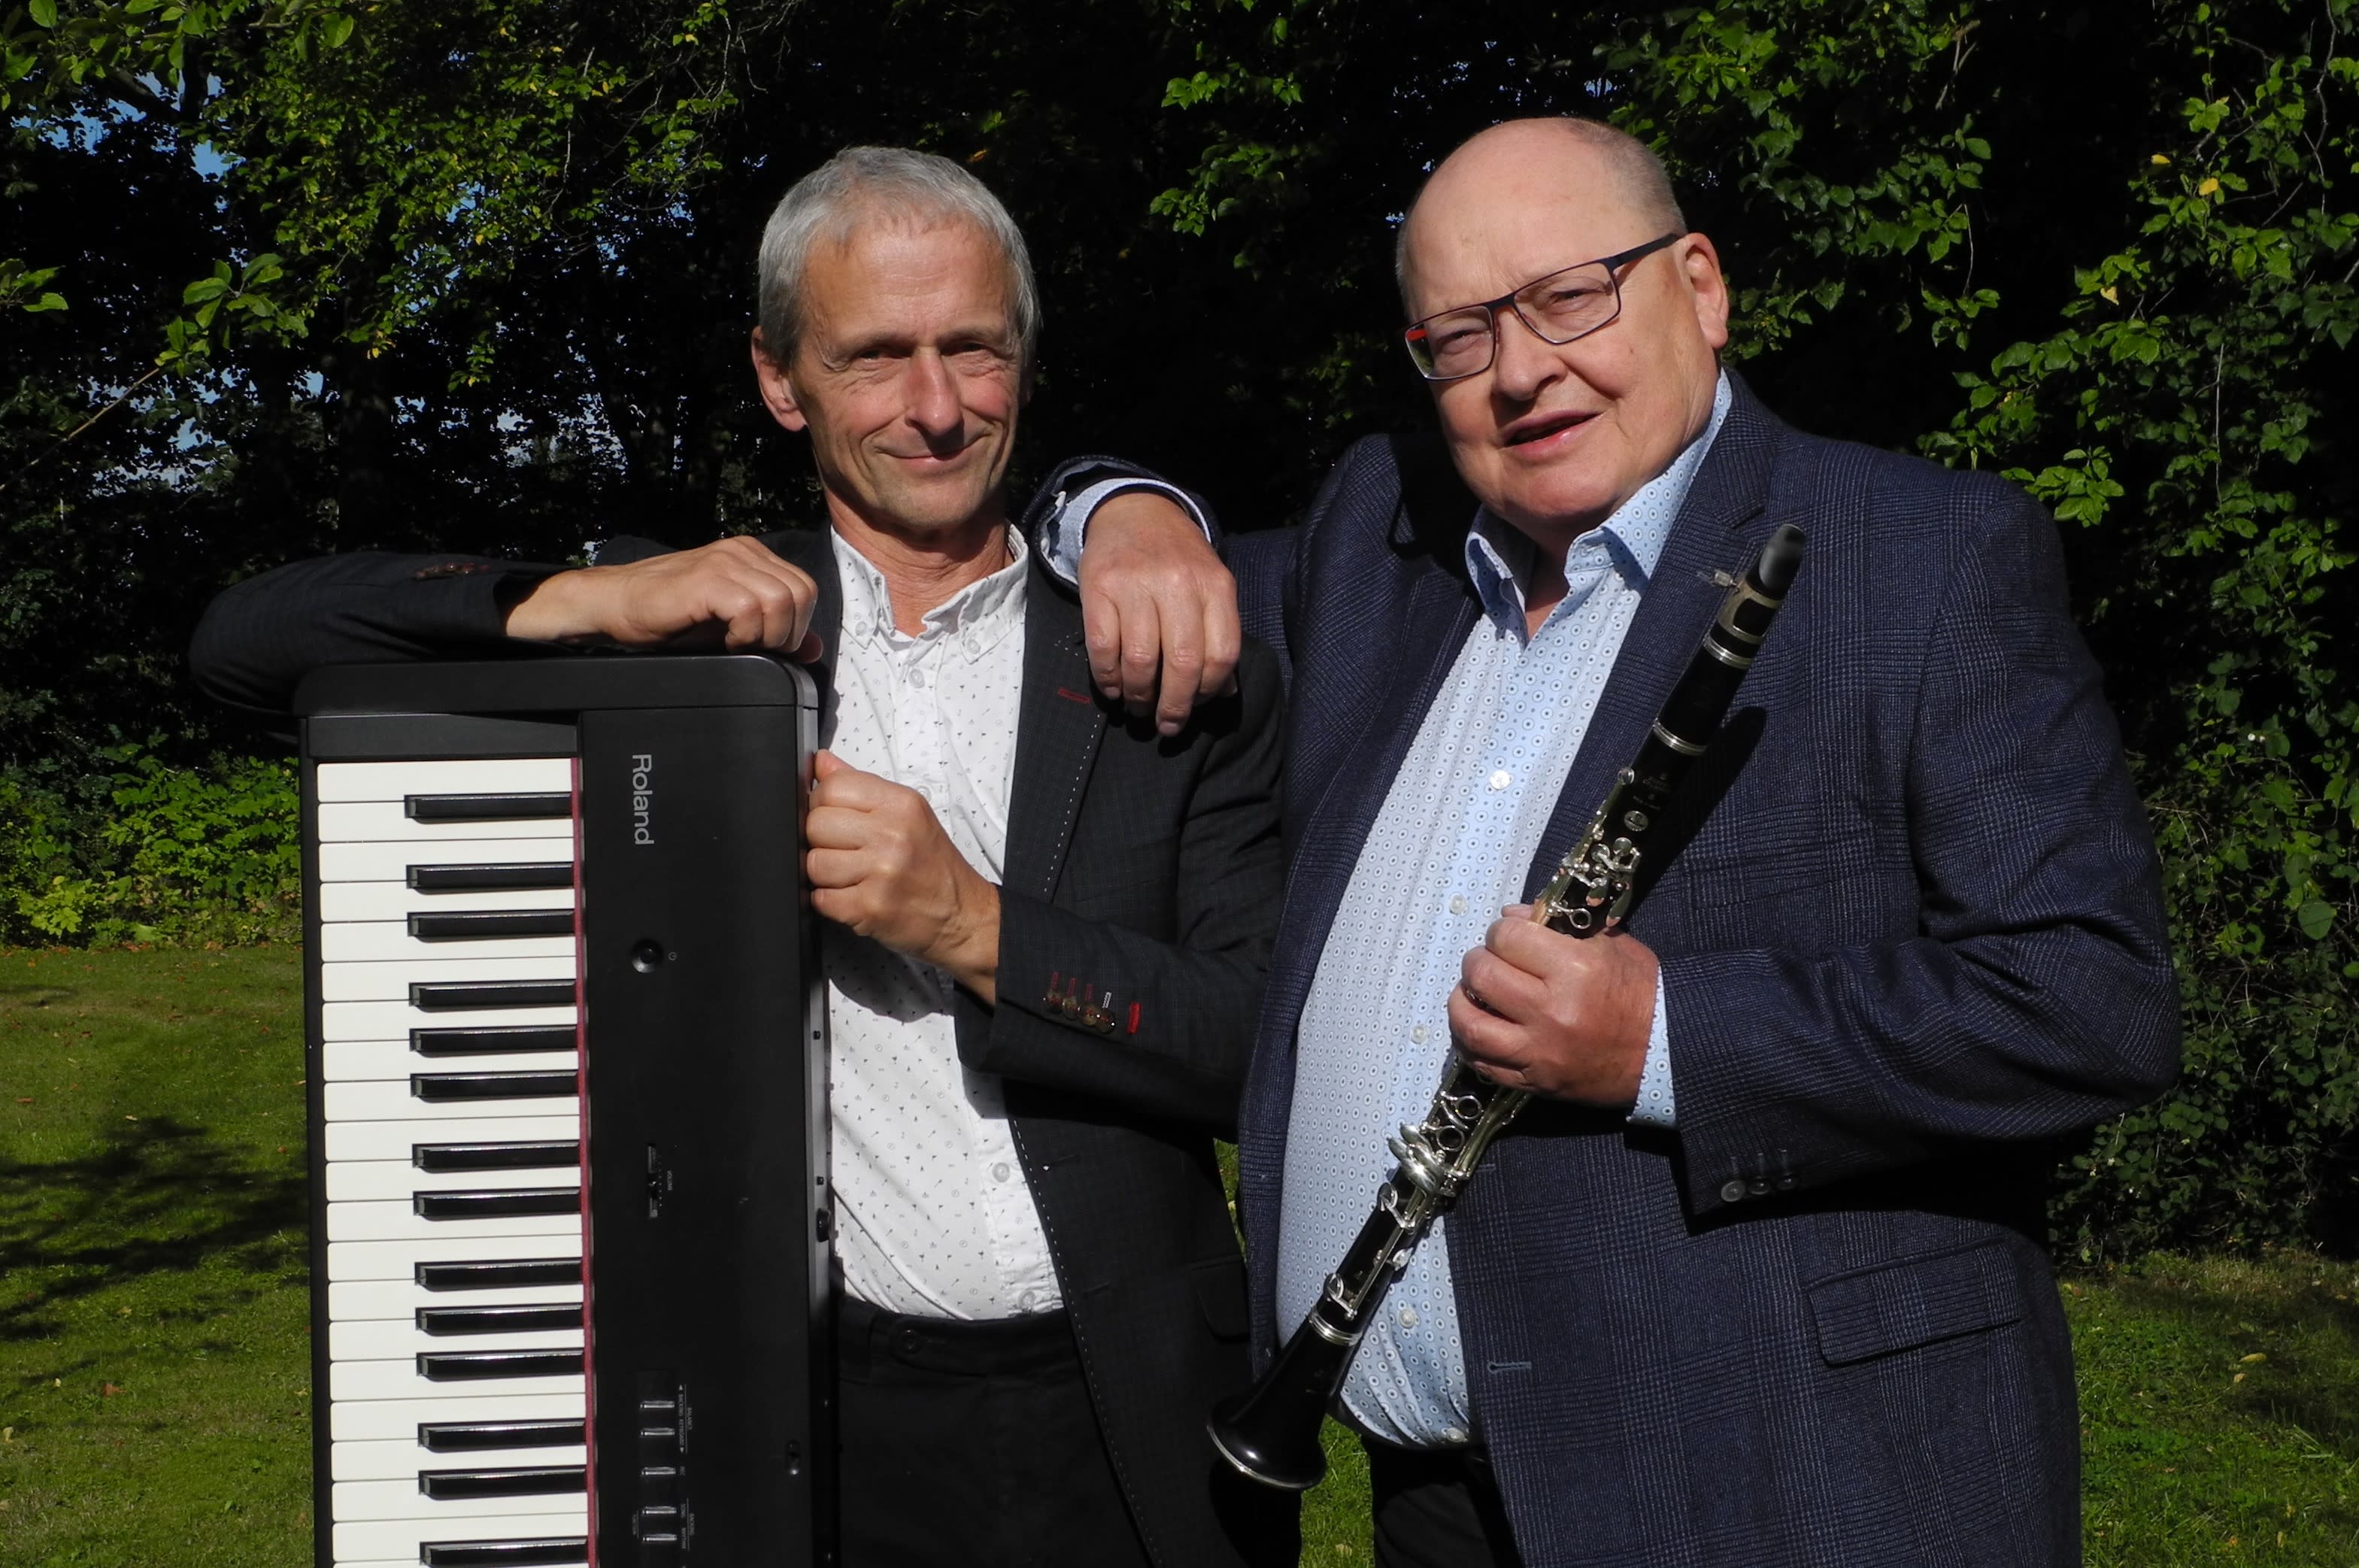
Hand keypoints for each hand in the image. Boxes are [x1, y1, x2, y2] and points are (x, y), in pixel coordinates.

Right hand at [504, 536, 823, 658]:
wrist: (614, 604)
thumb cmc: (669, 617)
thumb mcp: (732, 627)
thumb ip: (774, 631)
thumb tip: (814, 648)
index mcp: (753, 556)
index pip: (805, 589)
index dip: (797, 626)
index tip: (770, 646)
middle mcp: (743, 551)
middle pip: (802, 593)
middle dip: (788, 632)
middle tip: (757, 649)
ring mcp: (726, 560)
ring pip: (783, 599)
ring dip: (767, 634)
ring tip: (738, 644)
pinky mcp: (707, 577)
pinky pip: (751, 607)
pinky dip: (746, 633)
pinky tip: (725, 641)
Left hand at [804, 751, 999, 1000]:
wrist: (960, 912)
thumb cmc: (932, 863)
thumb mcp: (907, 813)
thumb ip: (861, 785)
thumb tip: (821, 762)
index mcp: (900, 804)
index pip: (832, 787)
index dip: (822, 804)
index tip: (835, 818)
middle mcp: (892, 835)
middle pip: (815, 824)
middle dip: (821, 840)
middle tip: (844, 851)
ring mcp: (881, 873)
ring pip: (813, 863)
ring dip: (824, 874)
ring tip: (850, 876)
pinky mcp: (870, 908)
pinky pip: (820, 898)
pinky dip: (829, 900)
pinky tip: (851, 896)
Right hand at [1078, 490, 1240, 736]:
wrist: (1134, 511)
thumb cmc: (1177, 559)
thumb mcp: (1210, 585)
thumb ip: (1219, 634)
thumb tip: (1223, 692)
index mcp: (1214, 585)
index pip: (1222, 653)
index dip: (1209, 691)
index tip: (1196, 706)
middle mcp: (1178, 583)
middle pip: (1182, 662)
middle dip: (1174, 706)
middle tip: (1167, 724)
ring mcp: (1135, 584)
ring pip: (1140, 660)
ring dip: (1138, 695)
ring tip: (1138, 706)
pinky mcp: (1098, 587)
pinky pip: (1103, 647)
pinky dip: (1108, 678)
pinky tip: (1113, 688)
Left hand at [1447, 907, 1658, 1105]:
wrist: (1667, 1054)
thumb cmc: (1641, 992)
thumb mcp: (1612, 945)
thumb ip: (1560, 927)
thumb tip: (1510, 917)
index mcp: (1575, 969)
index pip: (1507, 938)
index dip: (1501, 932)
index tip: (1508, 937)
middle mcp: (1552, 1010)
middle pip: (1482, 976)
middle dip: (1477, 961)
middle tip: (1487, 962)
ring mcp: (1541, 1050)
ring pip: (1470, 1024)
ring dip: (1461, 1003)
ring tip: (1470, 994)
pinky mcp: (1536, 1081)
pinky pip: (1482, 1064)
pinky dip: (1469, 1043)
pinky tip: (1475, 1028)